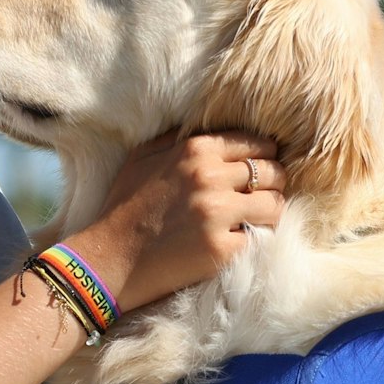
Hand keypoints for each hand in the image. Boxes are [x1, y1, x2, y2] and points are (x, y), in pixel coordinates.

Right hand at [66, 130, 283, 311]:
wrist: (108, 259)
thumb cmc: (124, 207)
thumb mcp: (143, 156)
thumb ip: (179, 137)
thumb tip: (207, 124)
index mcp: (195, 150)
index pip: (257, 143)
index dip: (265, 156)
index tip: (261, 169)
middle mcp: (209, 177)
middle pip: (274, 172)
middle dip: (273, 184)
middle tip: (261, 196)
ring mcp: (216, 214)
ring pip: (276, 205)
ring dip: (269, 213)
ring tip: (255, 220)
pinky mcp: (221, 249)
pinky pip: (260, 238)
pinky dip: (252, 241)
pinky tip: (237, 242)